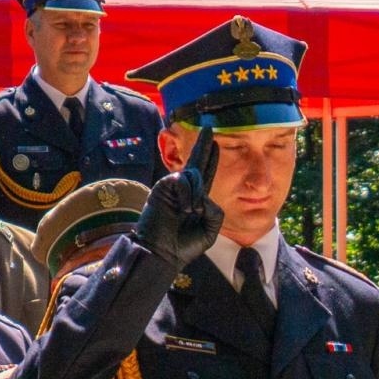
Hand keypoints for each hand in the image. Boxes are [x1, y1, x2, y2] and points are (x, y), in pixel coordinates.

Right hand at [134, 125, 223, 268]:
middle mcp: (184, 189)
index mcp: (196, 198)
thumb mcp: (211, 228)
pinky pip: (184, 181)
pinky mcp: (163, 186)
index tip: (216, 144)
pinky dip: (188, 195)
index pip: (206, 173)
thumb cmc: (184, 245)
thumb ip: (216, 210)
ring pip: (195, 176)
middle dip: (203, 145)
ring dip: (197, 195)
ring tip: (191, 212)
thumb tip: (204, 194)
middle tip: (209, 126)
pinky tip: (185, 209)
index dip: (211, 158)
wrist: (162, 252)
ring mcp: (172, 186)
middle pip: (196, 161)